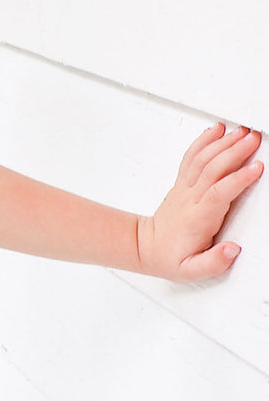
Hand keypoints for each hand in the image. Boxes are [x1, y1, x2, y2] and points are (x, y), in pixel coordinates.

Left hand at [137, 124, 262, 280]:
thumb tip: (232, 250)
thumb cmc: (170, 257)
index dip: (238, 179)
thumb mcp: (191, 270)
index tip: (256, 168)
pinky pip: (192, 157)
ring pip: (203, 159)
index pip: (219, 193)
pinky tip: (216, 130)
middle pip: (213, 169)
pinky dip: (204, 141)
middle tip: (254, 139)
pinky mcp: (182, 183)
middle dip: (235, 152)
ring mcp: (185, 188)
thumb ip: (213, 262)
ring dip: (222, 143)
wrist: (145, 248)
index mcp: (198, 218)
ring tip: (241, 131)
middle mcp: (190, 198)